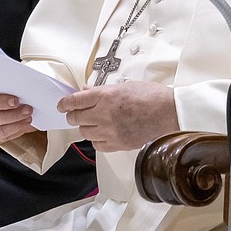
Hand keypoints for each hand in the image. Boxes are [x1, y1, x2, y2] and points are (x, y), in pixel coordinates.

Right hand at [0, 72, 34, 141]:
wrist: (14, 105)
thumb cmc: (12, 90)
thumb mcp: (10, 81)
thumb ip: (11, 78)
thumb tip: (23, 76)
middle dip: (2, 103)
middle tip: (16, 102)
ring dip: (13, 118)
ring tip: (28, 114)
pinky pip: (3, 134)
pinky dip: (16, 129)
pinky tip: (26, 123)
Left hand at [58, 81, 178, 151]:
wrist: (168, 112)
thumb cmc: (151, 96)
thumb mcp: (124, 85)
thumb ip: (102, 90)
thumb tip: (86, 91)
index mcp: (106, 96)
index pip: (75, 100)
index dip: (65, 103)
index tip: (62, 105)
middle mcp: (105, 113)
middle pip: (76, 117)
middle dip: (73, 115)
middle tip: (76, 113)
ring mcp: (110, 130)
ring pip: (85, 132)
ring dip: (85, 127)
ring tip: (93, 122)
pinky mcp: (117, 144)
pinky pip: (97, 144)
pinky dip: (97, 139)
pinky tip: (103, 133)